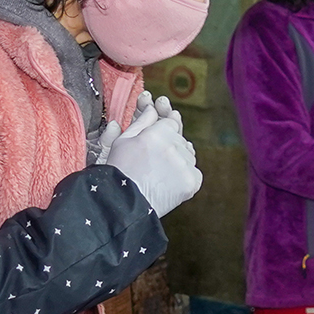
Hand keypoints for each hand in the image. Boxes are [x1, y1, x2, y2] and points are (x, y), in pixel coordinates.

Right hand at [99, 99, 201, 217]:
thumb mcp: (122, 142)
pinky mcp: (192, 182)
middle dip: (170, 143)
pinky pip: (193, 172)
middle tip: (153, 158)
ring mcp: (186, 165)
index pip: (170, 121)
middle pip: (180, 138)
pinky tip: (167, 180)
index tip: (160, 132)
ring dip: (178, 158)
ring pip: (188, 154)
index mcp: (158, 133)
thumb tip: (152, 108)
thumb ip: (141, 122)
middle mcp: (175, 146)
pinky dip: (184, 175)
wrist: (124, 206)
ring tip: (158, 171)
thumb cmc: (119, 173)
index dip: (165, 124)